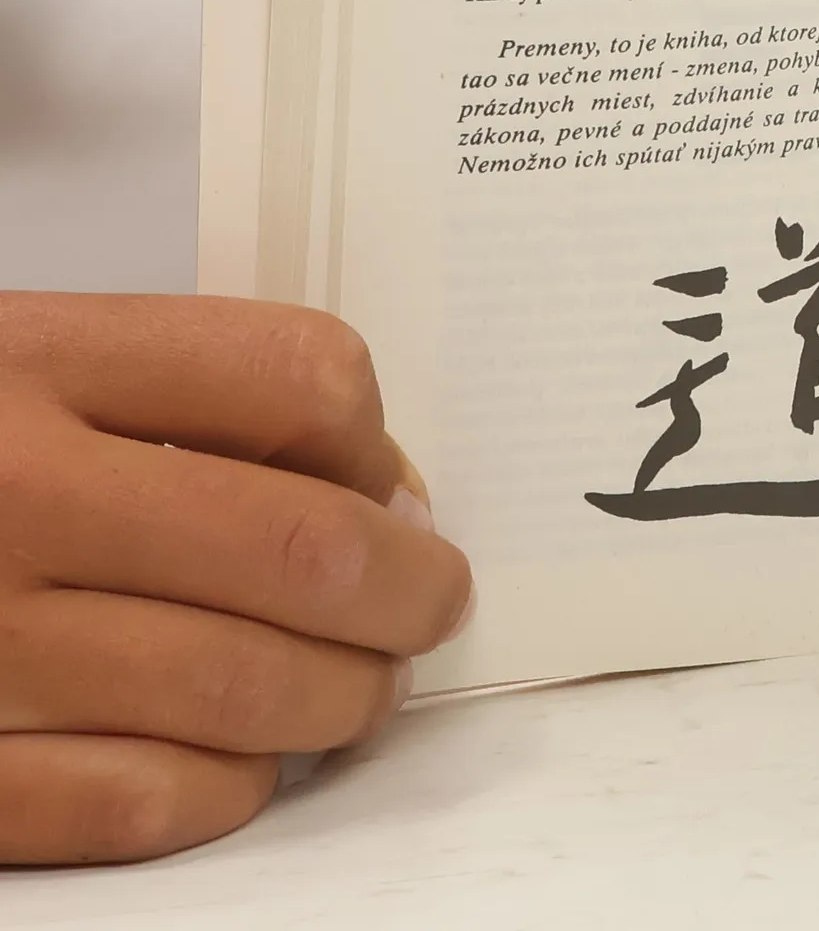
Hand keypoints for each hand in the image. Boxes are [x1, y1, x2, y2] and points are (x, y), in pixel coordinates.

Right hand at [0, 293, 471, 864]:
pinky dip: (223, 791)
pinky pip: (136, 803)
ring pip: (241, 689)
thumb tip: (386, 495)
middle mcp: (8, 494)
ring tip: (360, 689)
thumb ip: (193, 396)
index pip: (301, 377)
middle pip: (302, 548)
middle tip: (431, 604)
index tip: (396, 487)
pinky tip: (237, 762)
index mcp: (38, 361)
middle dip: (409, 591)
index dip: (381, 442)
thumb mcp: (30, 360)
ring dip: (343, 698)